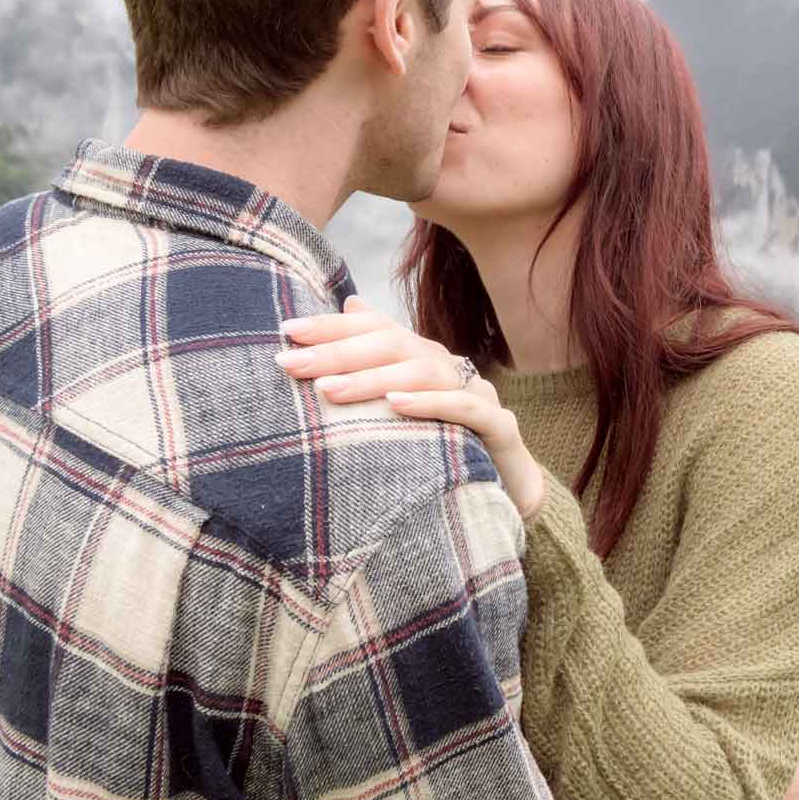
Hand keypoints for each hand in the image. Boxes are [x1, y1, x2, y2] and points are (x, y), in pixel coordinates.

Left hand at [278, 296, 545, 522]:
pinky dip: (431, 402)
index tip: (287, 330)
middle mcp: (449, 367)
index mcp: (423, 358)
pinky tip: (395, 404)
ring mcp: (478, 393)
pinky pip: (465, 407)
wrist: (511, 491)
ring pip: (424, 372)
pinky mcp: (499, 426)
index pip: (376, 329)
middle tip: (291, 362)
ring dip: (374, 378)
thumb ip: (373, 369)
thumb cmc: (445, 448)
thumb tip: (346, 308)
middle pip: (393, 345)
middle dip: (338, 352)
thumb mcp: (401, 412)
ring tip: (328, 389)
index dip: (333, 326)